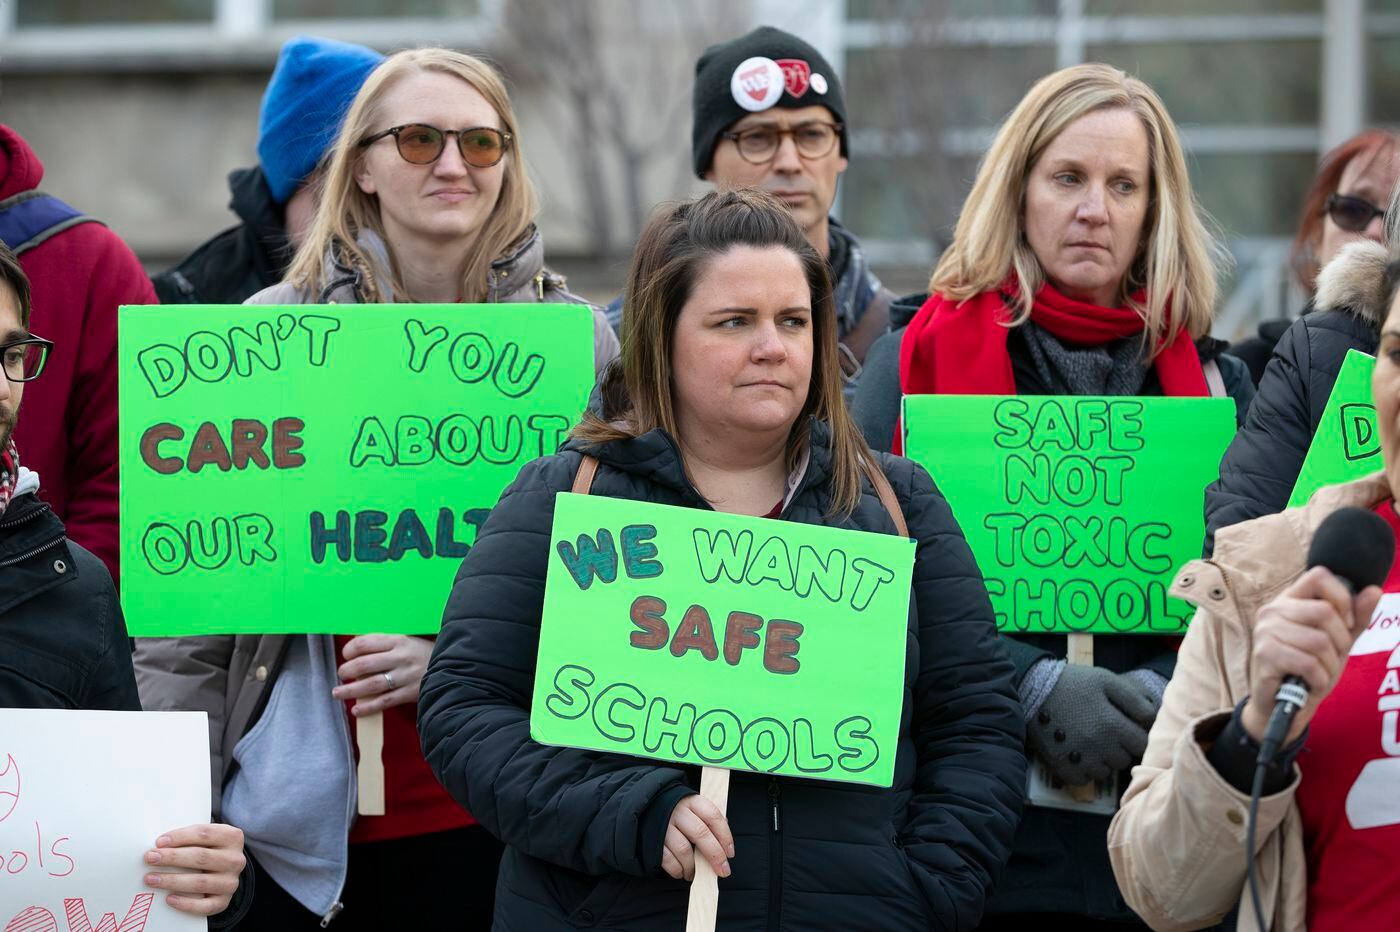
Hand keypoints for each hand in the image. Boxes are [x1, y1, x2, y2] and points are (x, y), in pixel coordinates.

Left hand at [143, 823, 245, 915]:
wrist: (224, 872)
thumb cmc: (208, 850)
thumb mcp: (206, 838)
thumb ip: (188, 839)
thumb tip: (158, 846)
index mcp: (232, 837)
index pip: (204, 833)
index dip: (180, 837)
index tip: (159, 842)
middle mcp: (235, 859)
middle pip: (201, 857)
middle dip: (172, 858)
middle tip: (150, 858)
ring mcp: (231, 882)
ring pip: (200, 882)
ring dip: (172, 880)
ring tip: (151, 878)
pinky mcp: (224, 901)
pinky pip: (205, 906)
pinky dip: (186, 903)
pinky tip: (169, 899)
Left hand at [332, 634, 431, 714]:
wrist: (456, 667)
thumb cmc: (424, 654)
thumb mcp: (408, 642)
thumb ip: (385, 644)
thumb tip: (357, 649)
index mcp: (399, 640)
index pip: (366, 643)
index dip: (351, 649)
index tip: (346, 655)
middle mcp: (401, 657)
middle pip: (365, 664)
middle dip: (347, 670)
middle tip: (341, 674)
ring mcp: (406, 676)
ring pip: (372, 684)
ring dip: (351, 690)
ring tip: (338, 693)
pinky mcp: (411, 693)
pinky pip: (385, 701)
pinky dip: (369, 707)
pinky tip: (357, 710)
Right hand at [660, 795, 734, 881]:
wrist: (648, 809)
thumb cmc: (679, 814)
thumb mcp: (695, 810)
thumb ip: (710, 822)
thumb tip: (725, 841)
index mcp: (692, 802)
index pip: (713, 816)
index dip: (725, 836)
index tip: (730, 853)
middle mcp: (677, 811)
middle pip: (700, 833)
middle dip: (715, 855)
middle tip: (723, 870)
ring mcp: (663, 826)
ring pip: (684, 849)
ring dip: (693, 867)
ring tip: (696, 873)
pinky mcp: (652, 840)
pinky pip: (668, 859)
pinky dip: (677, 870)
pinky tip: (682, 872)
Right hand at [1026, 663, 1157, 784]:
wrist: (1032, 688)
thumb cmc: (1073, 682)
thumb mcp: (1107, 680)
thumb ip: (1135, 700)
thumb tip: (1154, 719)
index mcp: (1113, 725)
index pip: (1142, 744)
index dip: (1137, 735)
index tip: (1127, 728)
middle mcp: (1099, 747)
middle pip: (1124, 760)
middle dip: (1119, 748)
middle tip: (1106, 732)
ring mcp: (1080, 759)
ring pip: (1105, 772)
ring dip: (1102, 761)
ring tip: (1090, 742)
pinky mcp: (1062, 767)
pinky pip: (1083, 780)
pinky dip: (1083, 771)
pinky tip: (1077, 754)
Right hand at [1242, 566, 1380, 744]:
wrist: (1284, 704)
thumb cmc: (1309, 668)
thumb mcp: (1338, 641)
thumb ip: (1356, 617)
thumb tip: (1374, 591)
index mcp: (1290, 600)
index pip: (1319, 576)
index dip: (1341, 598)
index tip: (1346, 622)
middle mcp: (1273, 610)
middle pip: (1324, 611)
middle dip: (1340, 640)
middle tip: (1332, 656)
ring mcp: (1265, 632)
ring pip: (1319, 641)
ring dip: (1330, 664)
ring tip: (1320, 672)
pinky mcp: (1264, 655)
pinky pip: (1308, 663)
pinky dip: (1319, 678)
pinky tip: (1311, 682)